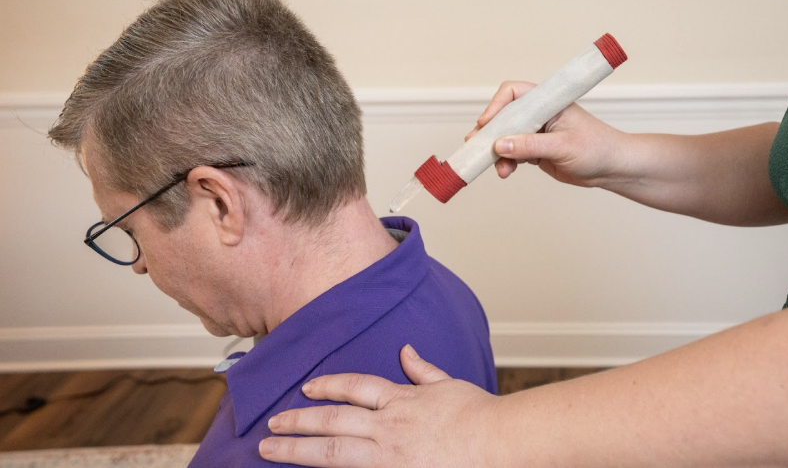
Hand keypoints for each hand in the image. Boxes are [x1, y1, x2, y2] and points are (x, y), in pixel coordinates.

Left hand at [259, 345, 497, 467]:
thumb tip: (405, 350)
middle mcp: (388, 427)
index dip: (327, 386)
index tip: (306, 388)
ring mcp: (389, 456)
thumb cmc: (478, 415)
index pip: (353, 388)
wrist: (498, 442)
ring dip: (297, 450)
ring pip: (333, 452)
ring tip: (269, 449)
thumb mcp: (448, 384)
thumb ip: (422, 370)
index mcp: (400, 400)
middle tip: (270, 425)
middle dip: (297, 422)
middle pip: (332, 421)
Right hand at [466, 80, 627, 186]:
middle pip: (504, 116)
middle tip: (476, 147)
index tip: (486, 124)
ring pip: (505, 137)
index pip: (514, 93)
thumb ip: (531, 146)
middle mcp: (539, 114)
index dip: (496, 106)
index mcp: (548, 102)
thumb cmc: (597, 148)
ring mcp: (536, 132)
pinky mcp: (535, 150)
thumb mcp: (563, 147)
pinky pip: (512, 154)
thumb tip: (501, 145)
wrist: (613, 169)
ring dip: (497, 152)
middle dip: (490, 132)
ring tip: (498, 168)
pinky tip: (505, 172)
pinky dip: (505, 162)